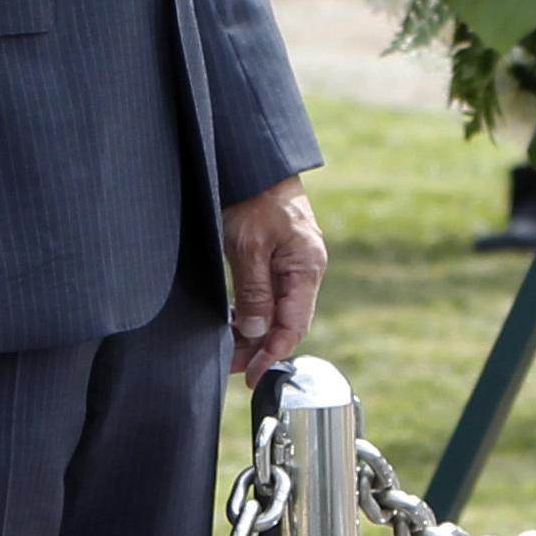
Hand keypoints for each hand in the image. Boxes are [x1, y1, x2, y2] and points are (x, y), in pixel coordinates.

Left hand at [222, 176, 327, 376]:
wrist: (254, 161)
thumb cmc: (254, 196)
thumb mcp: (249, 245)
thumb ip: (255, 290)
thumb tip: (258, 331)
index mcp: (307, 267)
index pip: (294, 325)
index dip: (272, 353)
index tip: (251, 374)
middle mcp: (304, 270)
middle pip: (286, 322)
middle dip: (260, 349)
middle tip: (231, 368)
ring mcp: (292, 265)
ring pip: (276, 312)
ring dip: (255, 334)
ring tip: (229, 352)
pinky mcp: (277, 259)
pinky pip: (269, 296)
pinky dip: (253, 314)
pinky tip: (235, 324)